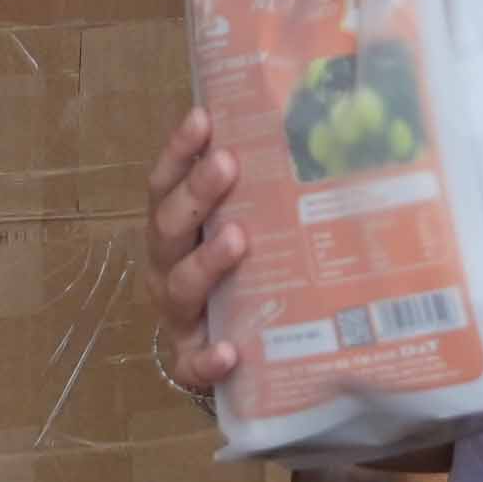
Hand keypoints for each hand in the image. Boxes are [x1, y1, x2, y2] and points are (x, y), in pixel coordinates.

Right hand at [145, 107, 247, 396]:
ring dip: (206, 261)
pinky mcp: (190, 364)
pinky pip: (193, 364)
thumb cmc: (239, 276)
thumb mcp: (243, 228)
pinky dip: (208, 358)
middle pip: (169, 225)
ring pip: (180, 286)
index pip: (167, 182)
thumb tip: (315, 132)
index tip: (202, 117)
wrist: (223, 357)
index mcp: (176, 229)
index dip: (180, 150)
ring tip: (237, 239)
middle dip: (196, 193)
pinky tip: (229, 351)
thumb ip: (260, 192)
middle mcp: (168, 266)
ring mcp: (177, 316)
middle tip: (228, 165)